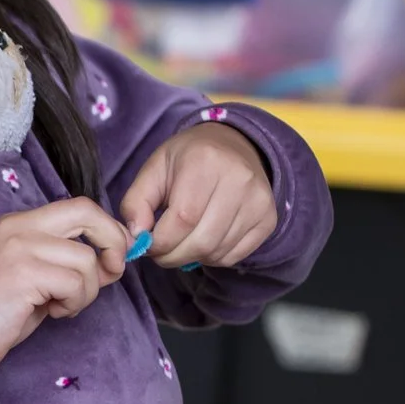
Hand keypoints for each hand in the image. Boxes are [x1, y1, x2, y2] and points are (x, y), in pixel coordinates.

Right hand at [0, 198, 129, 371]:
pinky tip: (53, 312)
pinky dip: (74, 303)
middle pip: (86, 212)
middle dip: (112, 242)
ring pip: (86, 259)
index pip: (77, 207)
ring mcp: (19, 247)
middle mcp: (18, 227)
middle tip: (113, 272)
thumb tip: (113, 261)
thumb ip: (67, 263)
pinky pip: (75, 283)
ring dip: (86, 291)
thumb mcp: (36, 279)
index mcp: (19, 224)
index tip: (114, 257)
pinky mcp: (22, 272)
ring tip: (62, 306)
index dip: (106, 229)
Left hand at [120, 122, 276, 269]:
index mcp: (205, 162)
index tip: (147, 244)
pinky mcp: (268, 219)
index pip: (182, 219)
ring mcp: (259, 201)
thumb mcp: (153, 170)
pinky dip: (212, 257)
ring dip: (191, 258)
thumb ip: (136, 203)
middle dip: (173, 256)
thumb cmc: (187, 159)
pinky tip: (203, 240)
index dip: (160, 242)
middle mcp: (239, 180)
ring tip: (181, 242)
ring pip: (218, 252)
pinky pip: (234, 256)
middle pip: (202, 241)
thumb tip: (137, 238)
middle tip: (160, 251)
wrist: (233, 145)